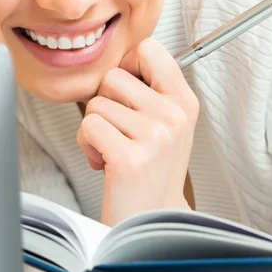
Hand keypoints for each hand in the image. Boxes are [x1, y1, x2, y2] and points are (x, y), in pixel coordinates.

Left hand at [77, 38, 198, 225]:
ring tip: (114, 150)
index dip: (128, 65)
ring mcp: (155, 136)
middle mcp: (174, 115)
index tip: (127, 92)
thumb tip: (121, 59)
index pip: (149, 49)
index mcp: (184, 102)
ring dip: (95, 128)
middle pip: (113, 76)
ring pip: (96, 103)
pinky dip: (87, 145)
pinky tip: (105, 163)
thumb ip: (151, 88)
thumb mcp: (166, 123)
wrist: (153, 221)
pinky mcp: (131, 158)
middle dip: (105, 103)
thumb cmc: (152, 170)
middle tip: (120, 131)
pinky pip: (88, 126)